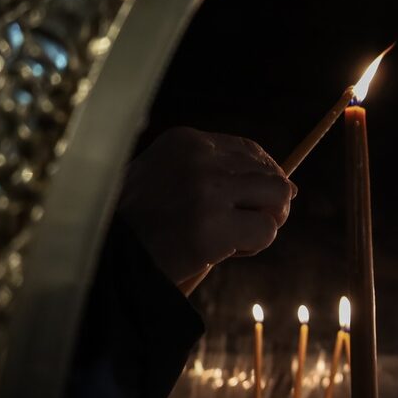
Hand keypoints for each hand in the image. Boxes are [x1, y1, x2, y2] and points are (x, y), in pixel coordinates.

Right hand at [117, 128, 295, 288]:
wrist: (105, 256)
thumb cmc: (140, 222)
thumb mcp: (169, 178)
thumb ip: (220, 174)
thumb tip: (291, 187)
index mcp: (186, 141)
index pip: (250, 151)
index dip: (266, 177)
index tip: (260, 201)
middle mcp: (199, 159)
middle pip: (271, 175)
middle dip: (267, 205)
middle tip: (244, 228)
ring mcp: (207, 192)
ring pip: (276, 200)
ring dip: (264, 224)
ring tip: (234, 239)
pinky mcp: (212, 228)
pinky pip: (266, 232)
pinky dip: (254, 247)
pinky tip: (225, 252)